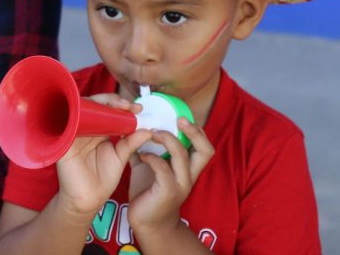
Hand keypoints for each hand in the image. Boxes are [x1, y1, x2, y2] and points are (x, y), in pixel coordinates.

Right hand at [53, 94, 150, 218]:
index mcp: (99, 131)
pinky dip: (79, 112)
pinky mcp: (65, 139)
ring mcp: (74, 132)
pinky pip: (69, 121)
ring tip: (118, 106)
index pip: (108, 111)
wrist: (88, 200)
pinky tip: (93, 111)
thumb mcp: (120, 157)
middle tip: (129, 106)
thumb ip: (131, 143)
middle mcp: (85, 128)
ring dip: (99, 103)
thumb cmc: (102, 180)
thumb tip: (148, 131)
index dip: (122, 106)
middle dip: (113, 101)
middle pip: (95, 105)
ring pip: (82, 107)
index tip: (139, 109)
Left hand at [127, 119, 213, 233]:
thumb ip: (145, 148)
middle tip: (178, 119)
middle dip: (194, 131)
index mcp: (189, 169)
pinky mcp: (167, 192)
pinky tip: (141, 155)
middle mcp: (189, 176)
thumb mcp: (149, 166)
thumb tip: (133, 128)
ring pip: (183, 156)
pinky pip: (163, 169)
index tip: (181, 117)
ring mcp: (180, 185)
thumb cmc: (149, 192)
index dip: (198, 131)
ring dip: (167, 140)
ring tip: (152, 133)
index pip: (205, 147)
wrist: (147, 223)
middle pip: (205, 151)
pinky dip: (151, 157)